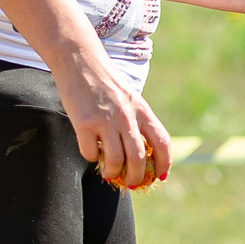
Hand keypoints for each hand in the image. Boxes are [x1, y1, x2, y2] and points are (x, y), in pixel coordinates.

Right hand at [55, 56, 172, 189]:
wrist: (79, 60)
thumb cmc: (105, 80)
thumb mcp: (129, 97)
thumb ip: (137, 119)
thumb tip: (142, 150)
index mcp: (142, 110)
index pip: (162, 142)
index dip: (165, 162)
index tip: (161, 175)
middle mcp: (126, 116)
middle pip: (139, 157)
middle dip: (137, 177)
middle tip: (131, 183)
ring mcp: (105, 120)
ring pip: (116, 160)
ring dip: (113, 172)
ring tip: (109, 174)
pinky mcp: (83, 123)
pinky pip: (90, 153)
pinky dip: (91, 158)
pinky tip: (90, 151)